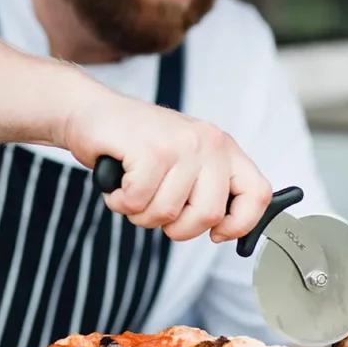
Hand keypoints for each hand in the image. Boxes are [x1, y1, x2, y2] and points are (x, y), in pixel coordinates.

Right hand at [56, 89, 271, 243]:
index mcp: (223, 148)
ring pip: (168, 213)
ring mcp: (179, 144)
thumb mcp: (184, 162)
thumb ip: (207, 189)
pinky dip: (120, 202)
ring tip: (132, 188)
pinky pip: (138, 201)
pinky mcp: (149, 149)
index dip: (239, 224)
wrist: (91, 112)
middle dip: (176, 228)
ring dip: (140, 213)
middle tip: (157, 210)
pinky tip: (118, 183)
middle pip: (208, 215)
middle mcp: (208, 143)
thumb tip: (225, 230)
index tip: (216, 234)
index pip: (256, 193)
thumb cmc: (136, 144)